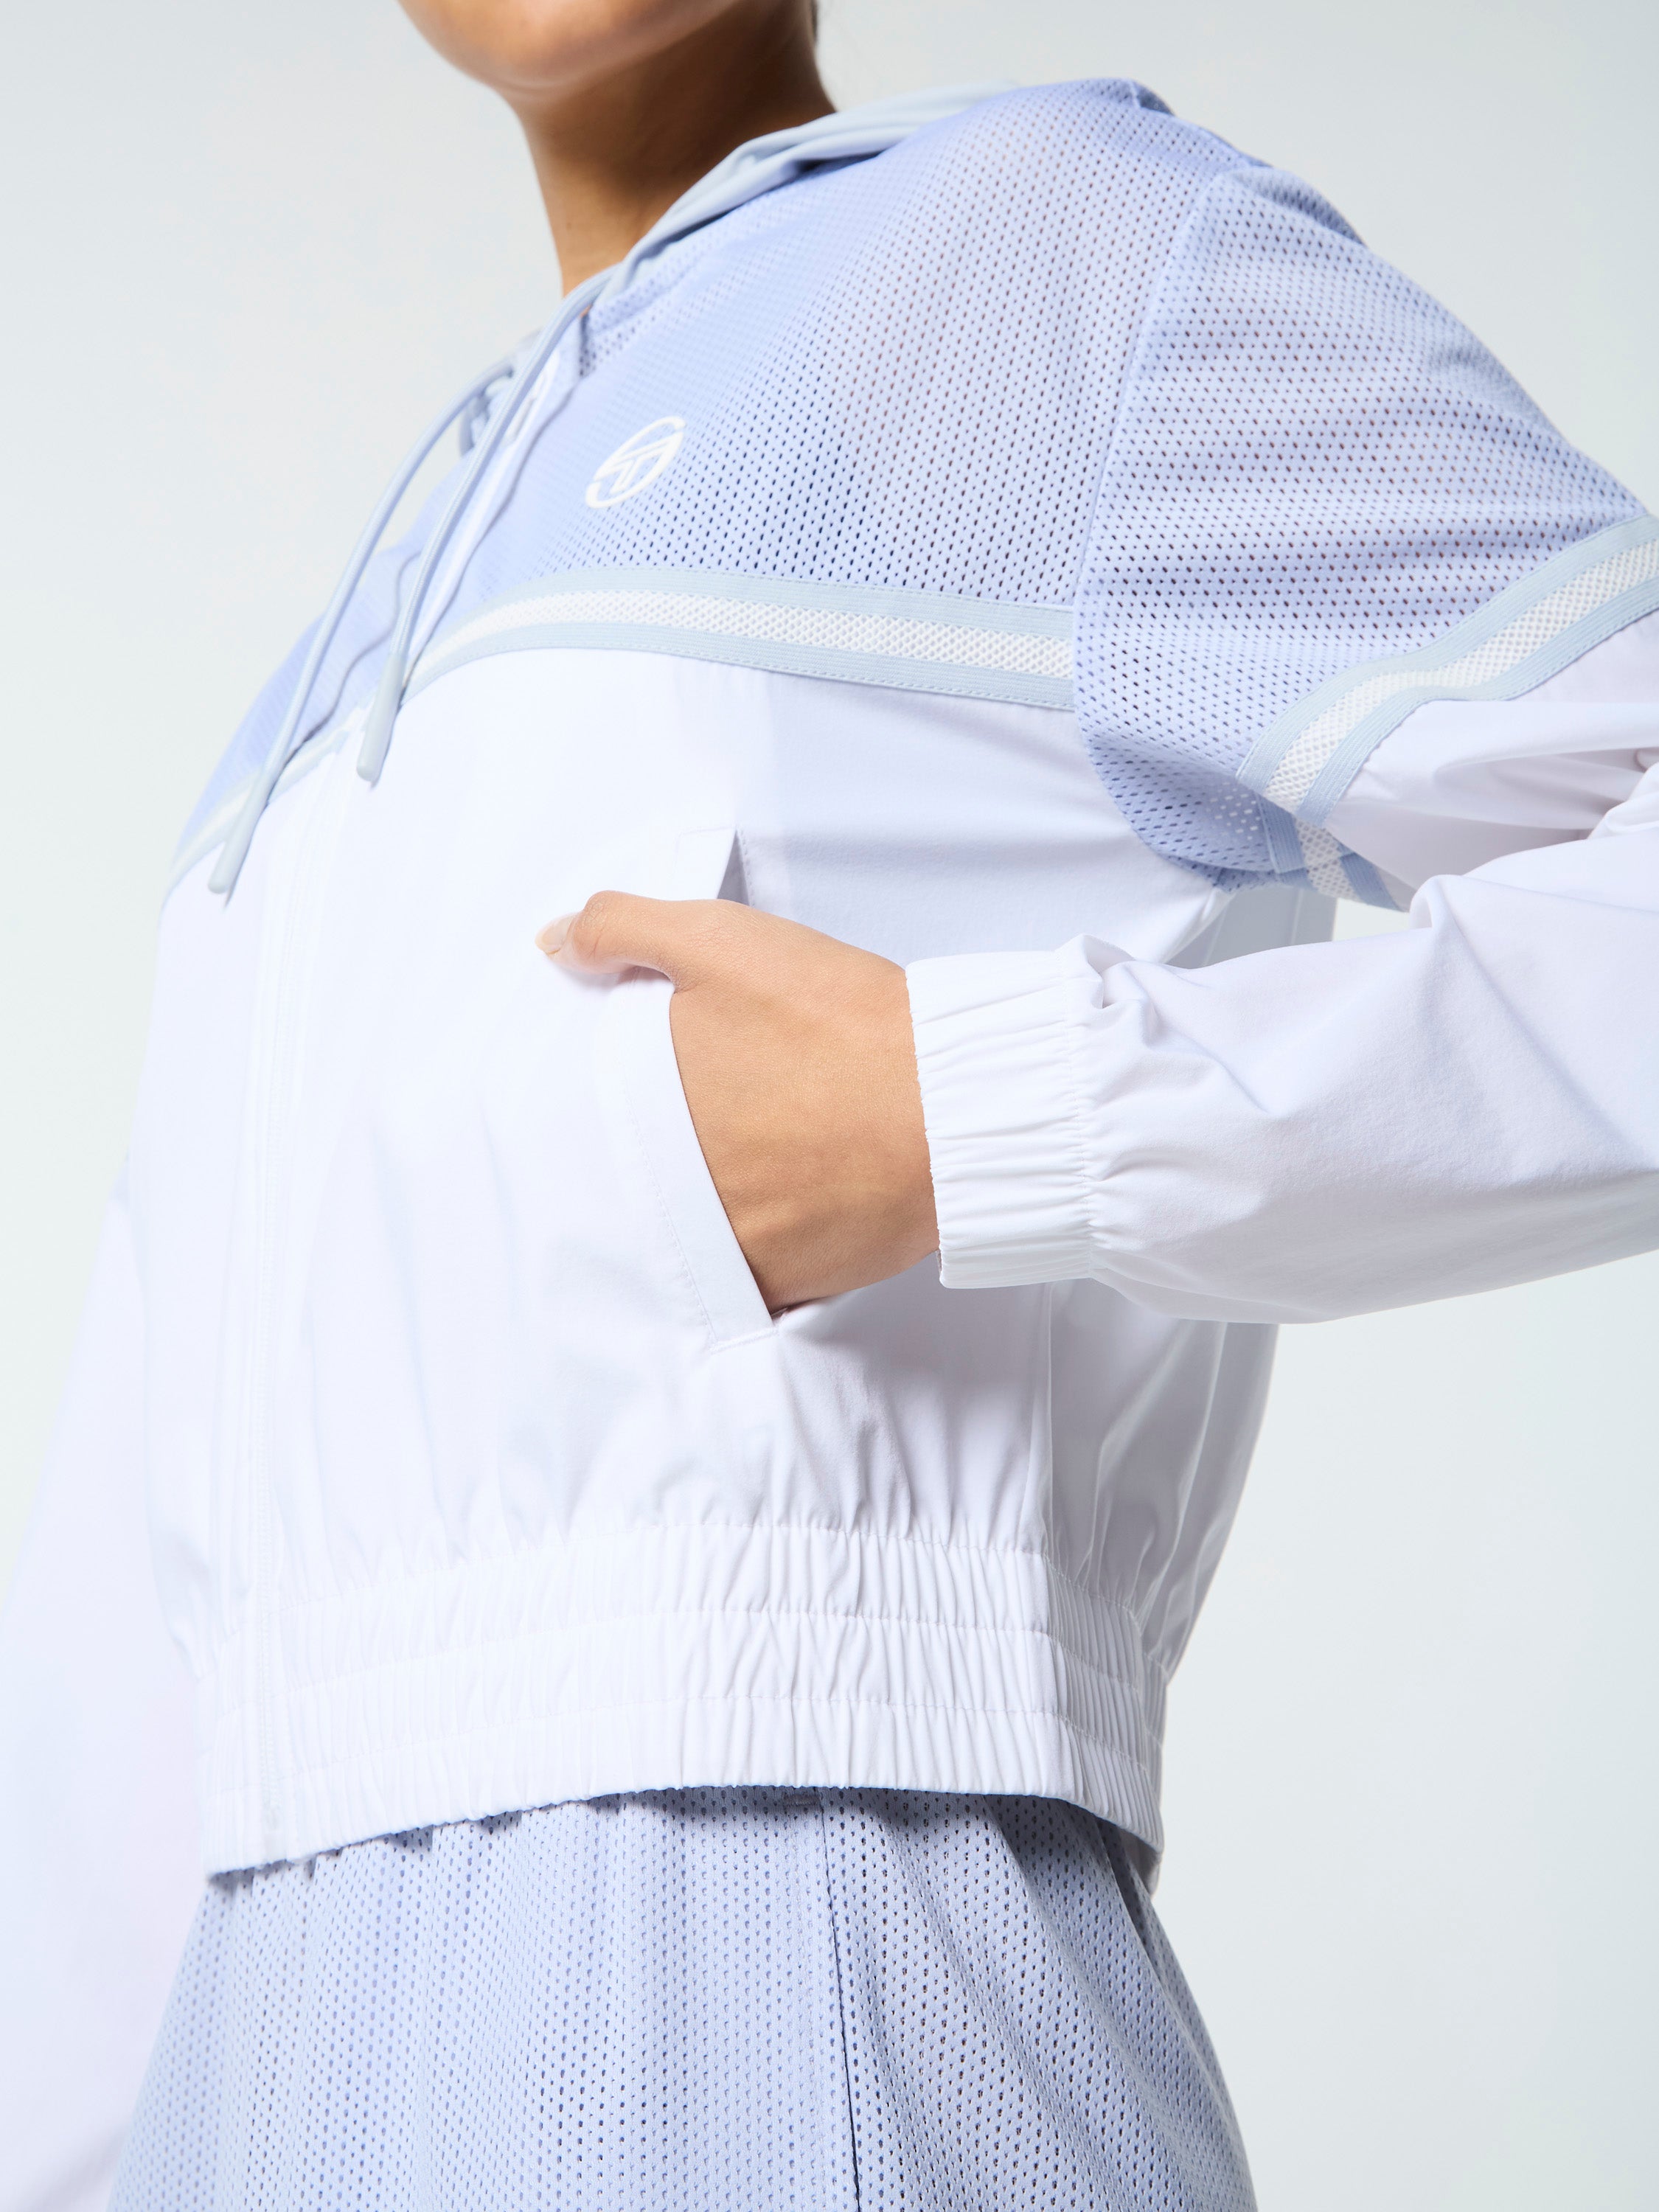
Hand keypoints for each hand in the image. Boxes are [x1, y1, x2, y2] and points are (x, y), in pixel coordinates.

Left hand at [538, 895, 938, 1309]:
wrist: (949, 1101)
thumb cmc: (839, 1023)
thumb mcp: (720, 940)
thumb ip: (623, 928)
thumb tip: (552, 942)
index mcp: (645, 1112)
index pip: (596, 1125)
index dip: (621, 1108)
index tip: (658, 1093)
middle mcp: (671, 1193)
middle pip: (642, 1182)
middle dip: (669, 1157)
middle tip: (723, 1125)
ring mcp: (726, 1248)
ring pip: (694, 1234)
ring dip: (714, 1207)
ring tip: (762, 1166)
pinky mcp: (784, 1285)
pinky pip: (750, 1278)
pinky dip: (762, 1248)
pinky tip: (792, 1207)